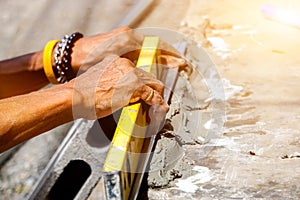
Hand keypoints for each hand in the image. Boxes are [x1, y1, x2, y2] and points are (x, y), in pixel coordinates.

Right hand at [69, 55, 168, 119]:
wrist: (75, 96)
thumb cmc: (83, 93)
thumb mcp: (101, 83)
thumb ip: (116, 84)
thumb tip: (125, 95)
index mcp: (117, 61)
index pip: (139, 72)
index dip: (146, 85)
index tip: (148, 94)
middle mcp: (126, 64)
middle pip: (149, 77)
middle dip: (154, 91)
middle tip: (156, 103)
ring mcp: (131, 74)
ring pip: (155, 84)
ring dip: (158, 98)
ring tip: (158, 109)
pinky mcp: (134, 86)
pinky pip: (153, 95)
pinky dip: (158, 103)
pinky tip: (158, 109)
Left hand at [71, 27, 186, 72]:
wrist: (72, 56)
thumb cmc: (88, 60)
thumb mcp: (112, 64)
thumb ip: (131, 68)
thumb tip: (147, 77)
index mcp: (128, 39)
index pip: (156, 45)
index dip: (170, 55)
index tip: (180, 62)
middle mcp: (128, 37)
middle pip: (154, 46)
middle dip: (168, 55)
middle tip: (180, 64)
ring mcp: (124, 41)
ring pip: (148, 49)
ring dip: (160, 57)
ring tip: (171, 65)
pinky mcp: (120, 46)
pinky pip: (140, 51)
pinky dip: (149, 57)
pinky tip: (153, 65)